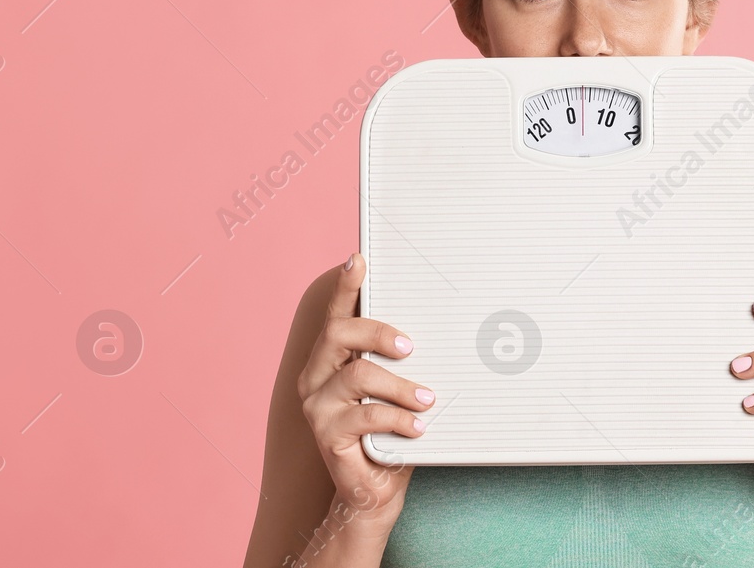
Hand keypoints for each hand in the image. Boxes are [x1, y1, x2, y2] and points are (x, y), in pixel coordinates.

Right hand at [297, 251, 432, 530]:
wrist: (374, 492)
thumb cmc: (390, 436)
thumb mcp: (398, 392)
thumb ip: (402, 365)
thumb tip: (439, 333)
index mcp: (330, 360)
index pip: (336, 315)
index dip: (345, 286)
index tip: (358, 260)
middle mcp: (315, 378)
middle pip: (339, 334)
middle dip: (378, 332)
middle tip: (411, 346)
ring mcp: (317, 407)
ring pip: (358, 375)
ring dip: (400, 386)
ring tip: (428, 401)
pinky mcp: (327, 435)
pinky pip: (366, 415)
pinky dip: (398, 419)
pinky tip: (418, 428)